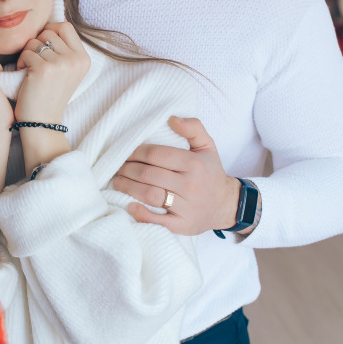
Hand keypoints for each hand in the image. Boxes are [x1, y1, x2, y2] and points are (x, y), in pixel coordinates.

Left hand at [14, 22, 89, 123]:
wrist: (43, 122)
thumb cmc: (49, 95)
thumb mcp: (67, 71)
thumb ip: (64, 49)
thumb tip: (52, 24)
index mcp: (84, 58)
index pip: (66, 26)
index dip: (50, 31)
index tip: (44, 47)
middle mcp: (76, 59)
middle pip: (49, 32)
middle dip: (37, 44)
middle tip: (36, 63)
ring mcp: (61, 64)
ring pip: (35, 41)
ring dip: (27, 54)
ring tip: (31, 71)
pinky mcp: (44, 69)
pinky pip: (26, 53)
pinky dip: (21, 63)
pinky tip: (25, 77)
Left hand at [112, 116, 241, 235]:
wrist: (225, 205)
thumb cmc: (210, 173)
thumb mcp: (207, 146)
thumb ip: (193, 128)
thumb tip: (172, 118)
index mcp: (194, 164)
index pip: (156, 155)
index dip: (135, 153)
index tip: (125, 153)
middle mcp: (190, 185)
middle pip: (149, 175)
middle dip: (127, 170)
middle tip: (117, 168)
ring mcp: (186, 207)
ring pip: (150, 195)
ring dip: (128, 188)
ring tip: (118, 182)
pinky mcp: (183, 225)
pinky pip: (158, 221)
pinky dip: (141, 214)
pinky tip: (129, 206)